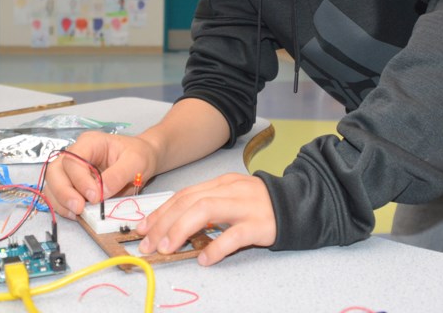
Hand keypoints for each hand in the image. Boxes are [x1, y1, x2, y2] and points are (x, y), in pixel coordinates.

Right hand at [43, 131, 158, 218]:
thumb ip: (118, 175)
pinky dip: (64, 207)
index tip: (95, 197)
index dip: (80, 180)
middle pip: (55, 171)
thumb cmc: (139, 155)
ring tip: (78, 213)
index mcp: (89, 143)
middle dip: (63, 192)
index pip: (73, 160)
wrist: (144, 158)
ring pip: (52, 184)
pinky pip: (59, 196)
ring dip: (61, 201)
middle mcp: (76, 154)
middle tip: (79, 208)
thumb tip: (101, 193)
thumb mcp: (135, 162)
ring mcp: (71, 169)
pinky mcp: (73, 184)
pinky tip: (77, 215)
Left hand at [135, 173, 275, 265]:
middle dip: (163, 222)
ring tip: (167, 248)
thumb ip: (208, 207)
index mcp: (222, 183)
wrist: (300, 204)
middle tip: (148, 244)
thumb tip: (174, 225)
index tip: (142, 228)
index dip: (160, 211)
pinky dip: (216, 246)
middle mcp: (231, 190)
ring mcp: (246, 205)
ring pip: (207, 210)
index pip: (184, 194)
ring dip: (181, 229)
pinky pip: (235, 235)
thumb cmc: (261, 206)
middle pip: (190, 201)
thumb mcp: (232, 198)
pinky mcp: (260, 224)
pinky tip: (204, 259)